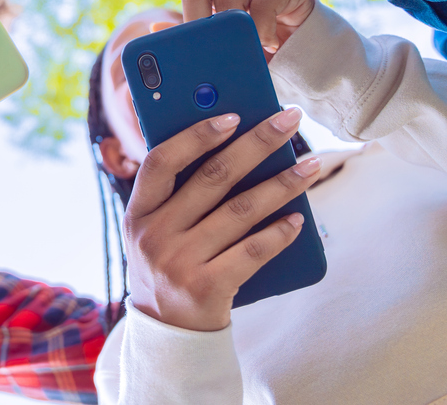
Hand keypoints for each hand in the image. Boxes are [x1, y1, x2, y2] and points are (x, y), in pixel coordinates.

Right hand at [124, 108, 320, 330]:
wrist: (167, 333)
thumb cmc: (169, 262)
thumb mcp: (156, 227)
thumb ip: (178, 192)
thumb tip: (233, 141)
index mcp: (137, 211)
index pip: (161, 161)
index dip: (196, 135)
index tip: (233, 114)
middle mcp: (153, 234)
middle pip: (212, 177)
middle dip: (257, 142)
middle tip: (289, 119)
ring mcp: (178, 262)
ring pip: (241, 210)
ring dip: (282, 183)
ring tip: (310, 165)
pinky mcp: (206, 288)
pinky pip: (252, 252)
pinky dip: (279, 232)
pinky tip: (299, 218)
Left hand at [141, 0, 314, 57]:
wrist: (306, 67)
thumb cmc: (262, 58)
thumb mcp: (222, 54)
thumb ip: (192, 41)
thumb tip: (155, 25)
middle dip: (196, 21)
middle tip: (211, 46)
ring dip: (234, 33)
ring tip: (251, 47)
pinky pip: (260, 7)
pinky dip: (261, 34)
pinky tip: (269, 43)